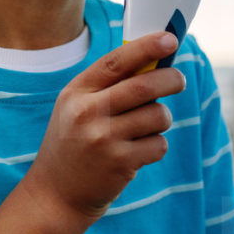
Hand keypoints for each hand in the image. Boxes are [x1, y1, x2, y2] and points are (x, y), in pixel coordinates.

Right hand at [20, 32, 185, 228]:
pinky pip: (158, 144)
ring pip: (157, 115)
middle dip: (171, 79)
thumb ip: (108, 84)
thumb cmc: (74, 141)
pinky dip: (156, 145)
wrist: (55, 193)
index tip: (171, 39)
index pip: (116, 61)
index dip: (147, 47)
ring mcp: (104, 140)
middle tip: (179, 80)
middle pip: (144, 86)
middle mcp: (88, 113)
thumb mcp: (77, 106)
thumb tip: (155, 61)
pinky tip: (137, 151)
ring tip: (147, 126)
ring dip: (162, 118)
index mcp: (77, 91)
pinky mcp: (120, 164)